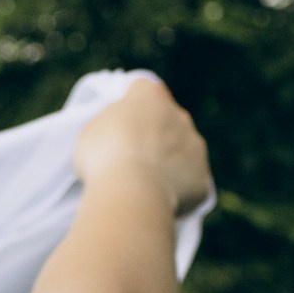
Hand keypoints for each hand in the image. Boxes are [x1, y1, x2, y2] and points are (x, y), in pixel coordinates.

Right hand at [72, 76, 210, 217]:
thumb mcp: (92, 132)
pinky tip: (159, 202)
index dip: (131, 106)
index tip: (121, 124)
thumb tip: (120, 133)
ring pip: (183, 151)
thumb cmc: (104, 156)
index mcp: (149, 97)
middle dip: (155, 136)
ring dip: (169, 163)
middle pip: (168, 121)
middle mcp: (179, 116)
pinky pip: (190, 183)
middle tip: (133, 158)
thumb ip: (110, 125)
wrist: (132, 192)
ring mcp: (195, 147)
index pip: (142, 90)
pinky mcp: (201, 179)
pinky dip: (178, 192)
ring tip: (146, 185)